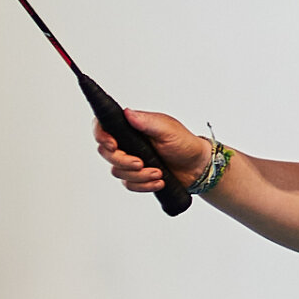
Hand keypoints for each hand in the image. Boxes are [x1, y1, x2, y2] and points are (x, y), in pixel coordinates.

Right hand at [94, 109, 209, 192]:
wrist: (197, 165)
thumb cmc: (184, 142)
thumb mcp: (167, 129)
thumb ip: (147, 122)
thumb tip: (128, 113)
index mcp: (132, 127)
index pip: (103, 127)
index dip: (101, 136)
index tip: (113, 145)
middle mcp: (128, 143)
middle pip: (107, 153)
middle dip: (123, 161)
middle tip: (141, 163)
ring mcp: (131, 161)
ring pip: (118, 172)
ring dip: (138, 176)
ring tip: (158, 172)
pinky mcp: (137, 176)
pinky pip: (129, 184)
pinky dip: (144, 185)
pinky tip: (159, 181)